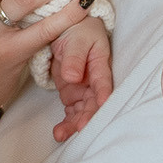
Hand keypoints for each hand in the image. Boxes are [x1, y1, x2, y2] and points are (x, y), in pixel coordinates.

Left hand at [49, 16, 113, 142]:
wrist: (66, 28)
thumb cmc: (76, 29)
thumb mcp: (76, 39)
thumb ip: (74, 57)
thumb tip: (73, 77)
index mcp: (100, 64)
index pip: (103, 80)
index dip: (103, 92)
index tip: (102, 103)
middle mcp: (95, 80)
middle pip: (94, 101)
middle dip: (88, 116)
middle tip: (80, 128)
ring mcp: (83, 89)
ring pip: (83, 110)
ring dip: (75, 124)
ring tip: (61, 135)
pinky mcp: (72, 93)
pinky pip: (72, 112)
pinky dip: (67, 123)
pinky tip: (59, 134)